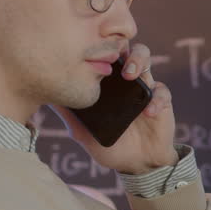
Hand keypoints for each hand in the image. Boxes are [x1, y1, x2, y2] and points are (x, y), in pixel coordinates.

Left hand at [52, 42, 178, 174]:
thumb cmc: (111, 145)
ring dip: (139, 61)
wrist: (138, 164)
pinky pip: (162, 92)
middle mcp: (125, 79)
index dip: (98, 45)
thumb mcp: (84, 132)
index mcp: (106, 82)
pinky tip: (148, 112)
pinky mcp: (161, 101)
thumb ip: (69, 115)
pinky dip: (157, 100)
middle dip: (121, 46)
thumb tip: (48, 98)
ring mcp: (144, 88)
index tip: (88, 49)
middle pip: (125, 48)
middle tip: (112, 58)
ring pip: (146, 59)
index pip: (103, 54)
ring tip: (131, 76)